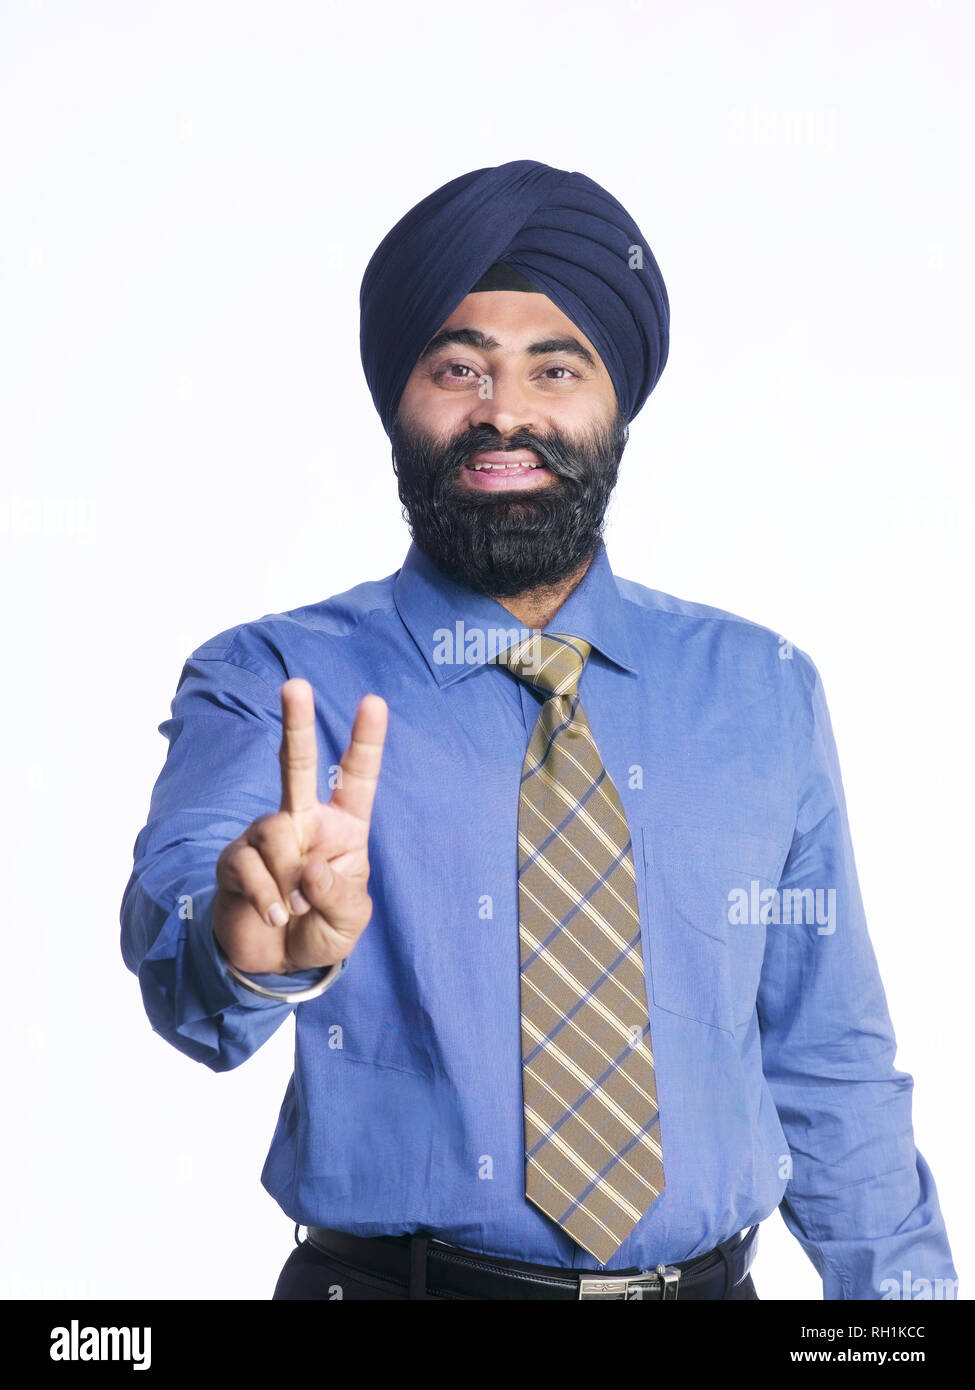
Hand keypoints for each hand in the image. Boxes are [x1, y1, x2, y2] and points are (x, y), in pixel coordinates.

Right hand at [213, 678, 387, 974]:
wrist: (275, 962)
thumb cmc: (321, 930)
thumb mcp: (348, 921)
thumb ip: (337, 895)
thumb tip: (311, 867)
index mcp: (342, 827)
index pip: (356, 779)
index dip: (366, 741)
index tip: (374, 702)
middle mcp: (303, 821)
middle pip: (296, 765)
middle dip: (295, 724)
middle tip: (296, 685)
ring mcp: (266, 836)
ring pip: (276, 835)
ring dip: (290, 881)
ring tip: (295, 907)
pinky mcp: (235, 859)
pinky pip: (250, 867)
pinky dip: (268, 898)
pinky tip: (275, 915)